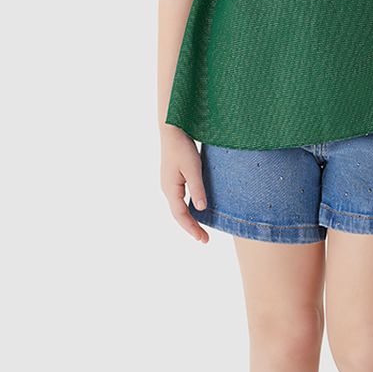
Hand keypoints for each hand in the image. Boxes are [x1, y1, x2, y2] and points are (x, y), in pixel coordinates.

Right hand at [160, 126, 209, 242]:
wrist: (172, 131)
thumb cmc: (183, 148)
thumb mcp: (193, 169)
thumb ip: (197, 189)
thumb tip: (201, 209)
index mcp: (170, 189)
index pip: (181, 215)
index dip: (192, 228)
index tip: (204, 239)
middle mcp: (167, 189)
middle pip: (179, 215)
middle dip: (191, 228)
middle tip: (205, 240)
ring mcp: (169, 185)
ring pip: (178, 208)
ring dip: (189, 220)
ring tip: (200, 230)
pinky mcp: (173, 179)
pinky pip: (179, 200)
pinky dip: (187, 209)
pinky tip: (196, 210)